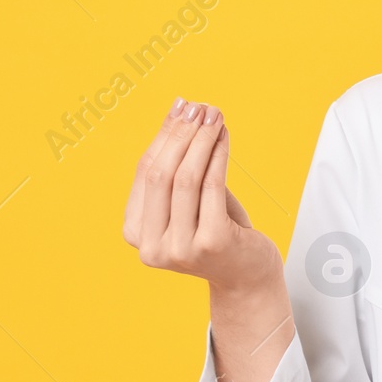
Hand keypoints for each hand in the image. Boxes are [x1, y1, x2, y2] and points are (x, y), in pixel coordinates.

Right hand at [123, 98, 282, 294]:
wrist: (246, 276)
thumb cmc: (217, 231)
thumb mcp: (190, 200)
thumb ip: (179, 165)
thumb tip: (180, 110)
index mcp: (135, 232)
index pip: (145, 171)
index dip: (163, 135)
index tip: (181, 106)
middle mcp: (150, 246)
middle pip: (161, 173)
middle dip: (181, 134)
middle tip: (199, 108)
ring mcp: (179, 248)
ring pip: (185, 178)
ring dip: (202, 140)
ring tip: (214, 116)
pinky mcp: (211, 244)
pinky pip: (211, 187)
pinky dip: (217, 156)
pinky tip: (224, 136)